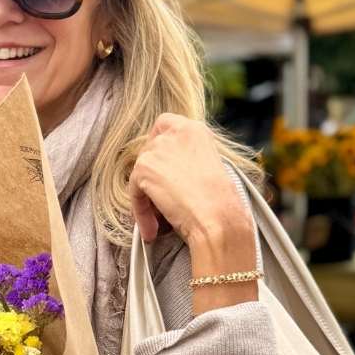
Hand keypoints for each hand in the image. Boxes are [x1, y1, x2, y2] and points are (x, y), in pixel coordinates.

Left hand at [129, 114, 250, 250]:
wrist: (218, 217)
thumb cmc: (220, 202)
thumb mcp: (207, 168)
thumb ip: (186, 160)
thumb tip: (168, 173)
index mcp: (194, 129)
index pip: (165, 124)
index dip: (158, 147)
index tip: (161, 169)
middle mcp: (175, 132)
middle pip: (148, 151)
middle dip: (151, 177)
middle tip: (159, 203)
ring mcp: (157, 148)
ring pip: (141, 175)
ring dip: (147, 200)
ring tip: (157, 224)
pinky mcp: (144, 168)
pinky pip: (135, 192)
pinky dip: (140, 213)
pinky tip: (152, 230)